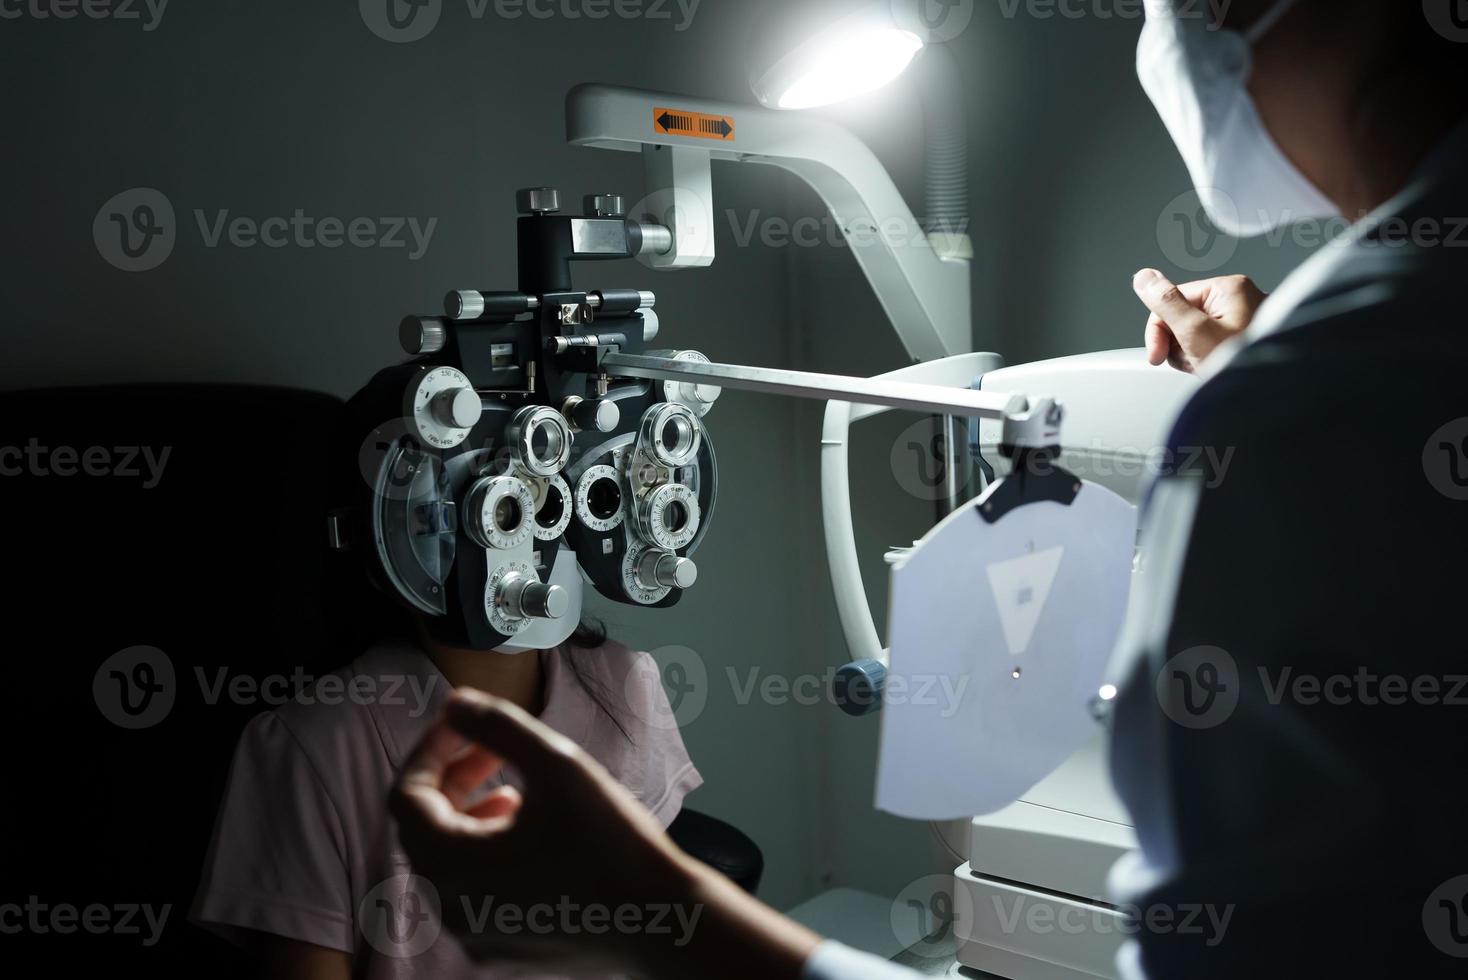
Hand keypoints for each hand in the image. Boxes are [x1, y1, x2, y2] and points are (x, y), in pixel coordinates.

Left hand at [389, 689, 820, 977]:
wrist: (662, 921)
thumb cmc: (611, 842)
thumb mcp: (556, 765)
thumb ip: (498, 725)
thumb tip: (454, 703)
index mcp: (450, 865)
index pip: (405, 795)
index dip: (431, 749)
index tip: (467, 722)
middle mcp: (449, 909)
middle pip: (423, 829)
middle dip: (452, 778)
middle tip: (494, 748)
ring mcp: (475, 936)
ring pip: (449, 862)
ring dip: (470, 817)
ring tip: (514, 792)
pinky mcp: (503, 950)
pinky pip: (476, 893)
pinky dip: (489, 855)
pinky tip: (533, 836)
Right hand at [1133, 270, 1266, 372]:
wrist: (1267, 396)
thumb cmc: (1242, 364)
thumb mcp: (1194, 332)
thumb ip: (1166, 303)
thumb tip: (1143, 277)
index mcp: (1229, 288)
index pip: (1172, 300)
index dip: (1159, 331)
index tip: (1158, 355)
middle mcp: (1240, 298)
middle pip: (1183, 317)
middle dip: (1179, 344)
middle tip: (1192, 360)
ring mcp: (1244, 319)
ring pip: (1195, 333)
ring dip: (1191, 354)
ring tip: (1206, 366)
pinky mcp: (1245, 338)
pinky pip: (1212, 344)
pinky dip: (1207, 359)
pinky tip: (1215, 368)